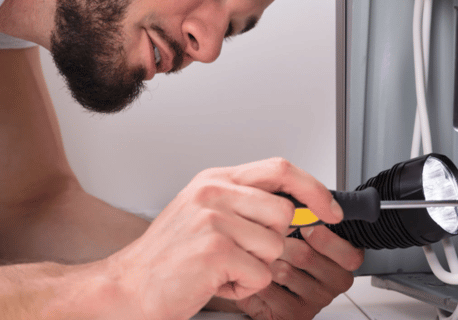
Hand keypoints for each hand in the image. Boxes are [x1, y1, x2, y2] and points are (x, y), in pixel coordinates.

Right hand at [98, 158, 343, 319]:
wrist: (127, 286)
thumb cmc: (168, 255)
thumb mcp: (205, 213)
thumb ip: (247, 202)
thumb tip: (298, 207)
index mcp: (215, 180)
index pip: (280, 169)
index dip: (313, 189)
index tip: (329, 209)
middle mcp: (214, 193)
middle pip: (284, 213)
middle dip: (272, 243)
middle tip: (242, 254)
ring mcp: (214, 220)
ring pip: (275, 248)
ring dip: (255, 268)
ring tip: (222, 268)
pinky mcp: (215, 250)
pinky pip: (260, 274)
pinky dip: (243, 287)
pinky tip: (215, 281)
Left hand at [236, 226, 364, 319]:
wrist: (259, 278)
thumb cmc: (286, 251)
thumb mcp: (303, 226)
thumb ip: (311, 214)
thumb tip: (309, 199)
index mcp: (345, 259)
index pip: (349, 254)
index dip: (323, 237)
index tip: (304, 226)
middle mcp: (336, 282)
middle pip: (306, 256)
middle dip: (281, 242)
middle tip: (272, 238)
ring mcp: (317, 301)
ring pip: (285, 271)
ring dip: (266, 259)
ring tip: (263, 255)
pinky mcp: (295, 315)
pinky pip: (270, 289)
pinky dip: (257, 278)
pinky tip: (259, 275)